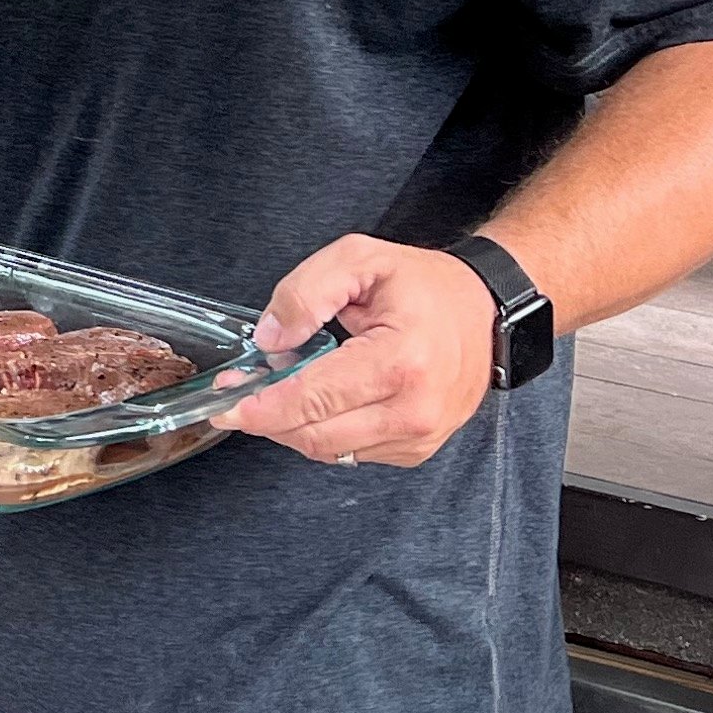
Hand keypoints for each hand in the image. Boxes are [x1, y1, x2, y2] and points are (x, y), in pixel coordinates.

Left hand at [211, 235, 498, 469]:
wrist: (486, 312)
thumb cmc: (425, 286)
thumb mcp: (359, 259)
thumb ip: (306, 292)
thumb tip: (271, 339)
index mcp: (399, 361)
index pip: (314, 400)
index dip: (262, 406)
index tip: (226, 404)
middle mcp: (414, 409)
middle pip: (315, 435)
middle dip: (268, 418)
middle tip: (240, 393)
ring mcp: (419, 437)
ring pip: (329, 451)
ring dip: (293, 427)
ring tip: (279, 390)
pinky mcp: (416, 450)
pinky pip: (351, 453)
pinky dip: (324, 432)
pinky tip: (318, 402)